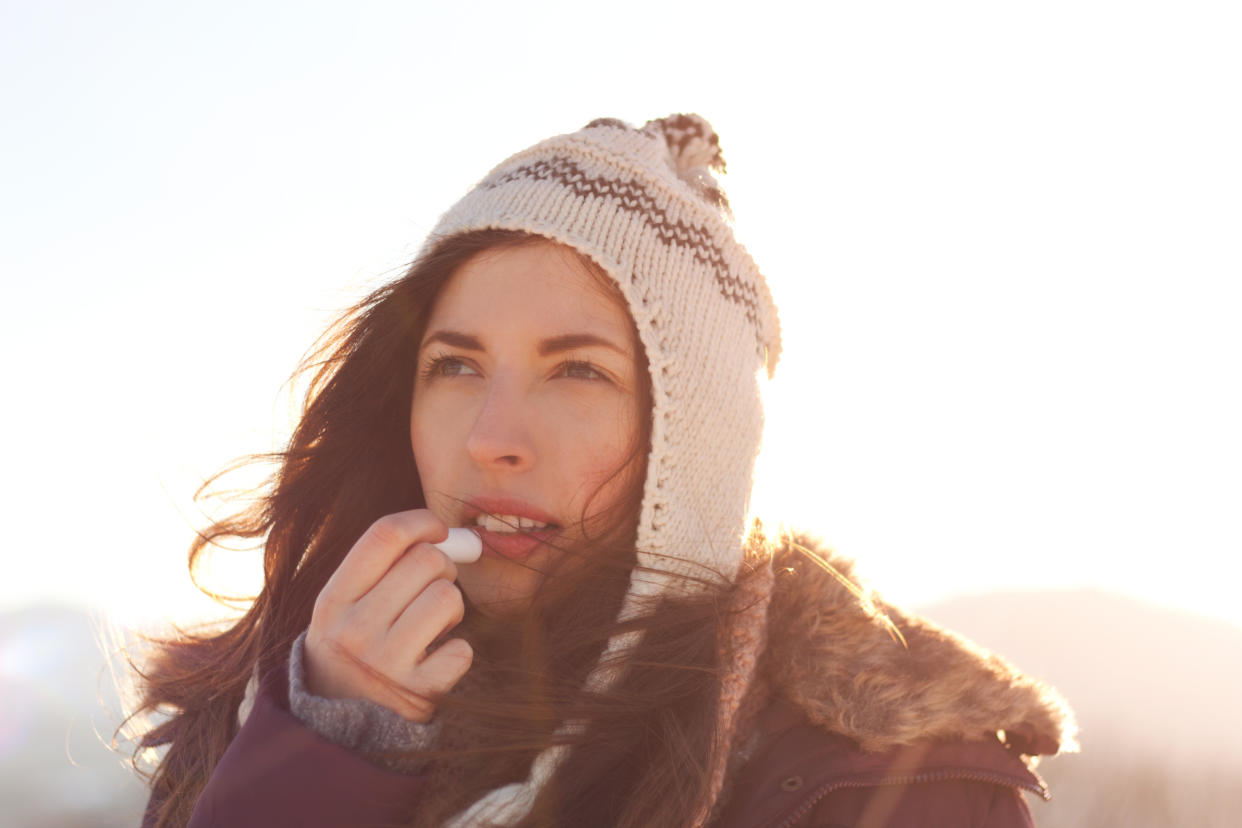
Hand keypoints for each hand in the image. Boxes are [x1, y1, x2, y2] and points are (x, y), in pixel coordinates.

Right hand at [304, 510, 473, 721]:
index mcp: (334, 599)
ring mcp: (384, 662)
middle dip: (442, 567)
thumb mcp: (345, 606)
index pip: (385, 535)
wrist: (337, 729)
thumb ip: (383, 566)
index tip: (438, 529)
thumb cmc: (355, 647)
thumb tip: (446, 532)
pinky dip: (457, 652)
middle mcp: (354, 629)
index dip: (422, 521)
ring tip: (433, 625)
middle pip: (426, 560)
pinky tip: (436, 659)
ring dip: (452, 608)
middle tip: (433, 587)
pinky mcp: (415, 692)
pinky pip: (462, 650)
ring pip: (448, 598)